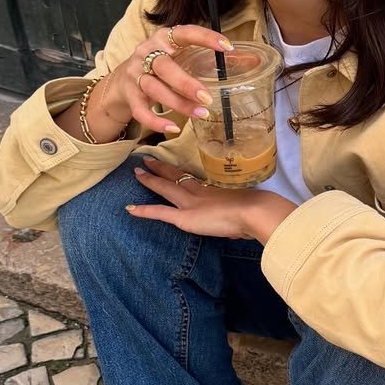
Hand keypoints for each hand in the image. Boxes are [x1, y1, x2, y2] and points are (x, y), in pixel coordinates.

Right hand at [105, 24, 235, 136]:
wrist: (120, 83)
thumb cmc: (160, 68)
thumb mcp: (180, 57)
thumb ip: (207, 59)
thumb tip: (253, 61)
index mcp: (164, 38)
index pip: (185, 32)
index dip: (205, 37)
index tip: (227, 47)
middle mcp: (146, 53)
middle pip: (164, 66)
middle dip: (186, 83)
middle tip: (208, 97)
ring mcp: (135, 74)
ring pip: (155, 89)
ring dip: (178, 104)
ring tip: (201, 114)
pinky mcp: (128, 95)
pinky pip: (141, 111)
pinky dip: (156, 122)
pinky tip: (173, 128)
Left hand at [127, 157, 296, 242]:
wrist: (253, 211)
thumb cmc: (254, 211)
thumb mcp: (245, 209)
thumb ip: (238, 215)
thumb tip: (239, 225)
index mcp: (212, 189)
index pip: (191, 178)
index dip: (180, 172)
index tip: (172, 165)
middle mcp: (198, 192)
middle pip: (175, 176)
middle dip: (161, 168)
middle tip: (147, 159)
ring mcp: (189, 203)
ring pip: (164, 187)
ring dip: (150, 180)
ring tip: (137, 172)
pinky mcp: (184, 218)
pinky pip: (159, 212)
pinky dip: (144, 211)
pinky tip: (130, 209)